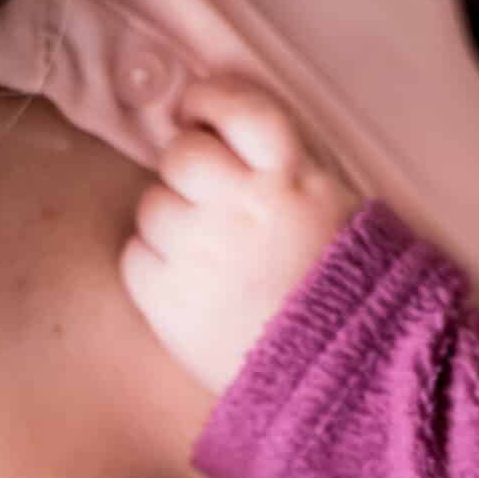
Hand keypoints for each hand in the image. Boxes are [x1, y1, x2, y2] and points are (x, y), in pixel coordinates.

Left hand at [119, 77, 360, 393]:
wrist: (337, 379)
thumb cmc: (343, 296)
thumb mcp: (333, 212)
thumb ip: (285, 170)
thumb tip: (228, 137)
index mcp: (291, 179)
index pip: (238, 108)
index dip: (209, 98)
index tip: (195, 107)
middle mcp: (239, 206)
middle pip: (182, 155)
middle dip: (187, 168)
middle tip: (205, 196)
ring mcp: (198, 252)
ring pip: (152, 205)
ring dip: (170, 220)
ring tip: (205, 254)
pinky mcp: (167, 299)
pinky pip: (135, 256)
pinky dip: (153, 265)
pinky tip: (188, 284)